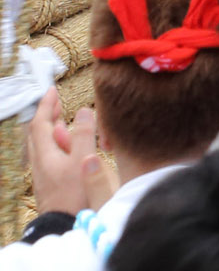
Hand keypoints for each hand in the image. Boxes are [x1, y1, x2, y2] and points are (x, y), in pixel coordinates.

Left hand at [28, 86, 101, 216]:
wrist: (64, 225)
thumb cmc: (75, 195)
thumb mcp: (83, 161)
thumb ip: (83, 135)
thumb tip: (83, 111)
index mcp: (45, 154)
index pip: (40, 124)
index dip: (46, 105)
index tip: (52, 90)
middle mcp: (40, 162)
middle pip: (37, 133)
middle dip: (46, 115)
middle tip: (57, 103)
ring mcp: (43, 173)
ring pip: (41, 145)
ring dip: (50, 129)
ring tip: (62, 120)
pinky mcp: (49, 182)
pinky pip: (48, 155)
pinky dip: (55, 143)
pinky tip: (66, 147)